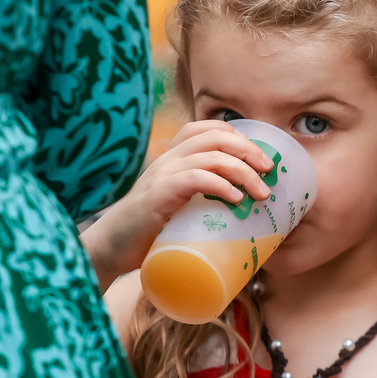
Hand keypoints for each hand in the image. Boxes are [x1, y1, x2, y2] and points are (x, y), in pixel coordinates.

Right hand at [82, 120, 273, 290]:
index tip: (258, 157)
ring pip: (211, 155)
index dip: (236, 135)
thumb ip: (199, 202)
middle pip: (215, 136)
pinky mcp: (158, 195)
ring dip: (243, 171)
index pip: (205, 128)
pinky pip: (195, 178)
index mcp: (172, 159)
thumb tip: (243, 214)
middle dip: (249, 150)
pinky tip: (236, 199)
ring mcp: (162, 175)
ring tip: (261, 192)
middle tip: (269, 171)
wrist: (107, 250)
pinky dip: (220, 185)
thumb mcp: (176, 209)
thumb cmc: (146, 234)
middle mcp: (167, 160)